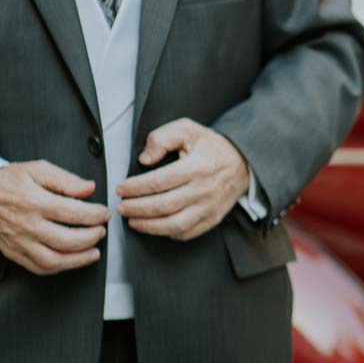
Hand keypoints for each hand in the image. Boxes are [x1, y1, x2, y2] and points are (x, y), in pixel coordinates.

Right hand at [0, 161, 108, 275]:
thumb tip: (89, 188)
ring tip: (93, 252)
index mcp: (34, 201)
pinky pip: (38, 268)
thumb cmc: (10, 181)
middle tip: (101, 231)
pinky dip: (59, 268)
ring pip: (52, 260)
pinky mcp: (14, 253)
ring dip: (78, 260)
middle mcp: (27, 225)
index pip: (72, 213)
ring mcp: (19, 242)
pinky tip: (71, 260)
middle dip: (90, 238)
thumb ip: (66, 180)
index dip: (94, 215)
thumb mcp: (38, 169)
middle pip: (65, 240)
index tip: (104, 214)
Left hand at [117, 119, 249, 240]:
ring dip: (148, 226)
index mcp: (197, 166)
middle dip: (136, 209)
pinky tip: (155, 226)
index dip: (136, 188)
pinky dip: (167, 233)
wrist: (242, 163)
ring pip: (173, 224)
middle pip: (163, 206)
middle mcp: (204, 189)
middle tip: (121, 207)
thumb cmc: (211, 147)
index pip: (159, 181)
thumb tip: (145, 158)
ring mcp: (208, 207)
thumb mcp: (187, 130)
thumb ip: (162, 138)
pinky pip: (186, 233)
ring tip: (133, 220)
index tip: (122, 189)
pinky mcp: (211, 219)